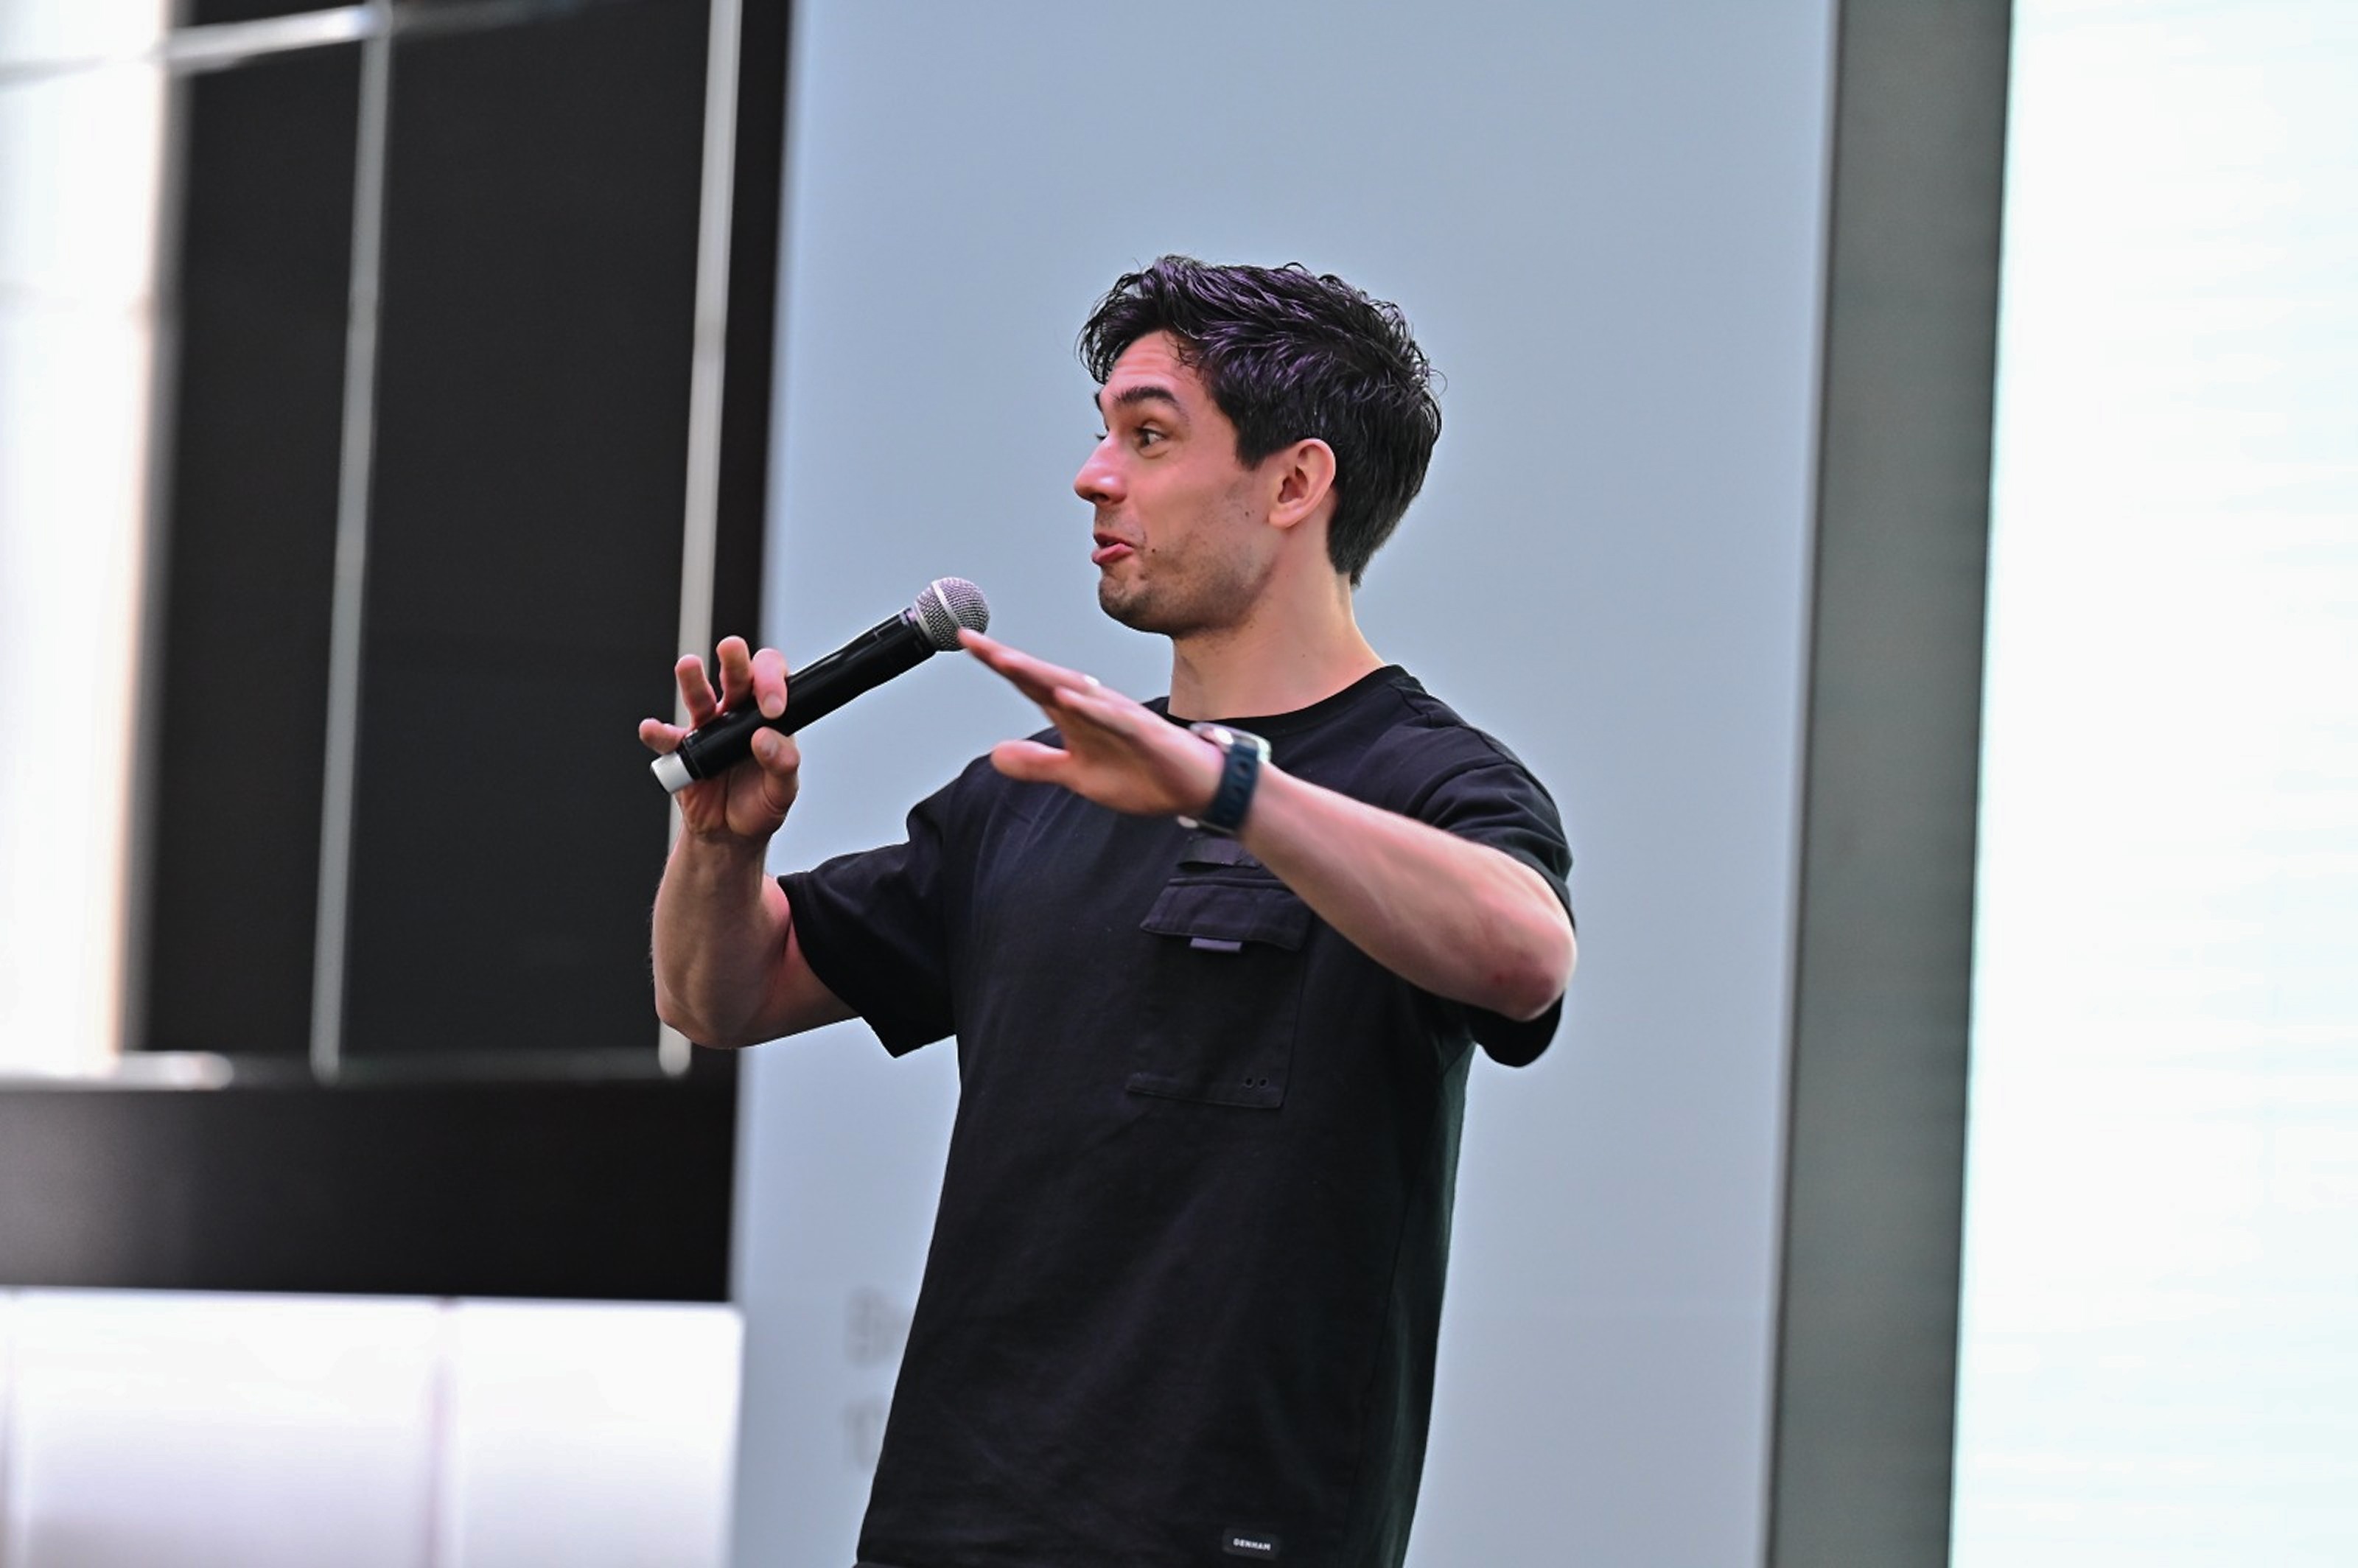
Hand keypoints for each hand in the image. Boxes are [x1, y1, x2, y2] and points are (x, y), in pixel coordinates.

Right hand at [638, 635, 799, 841]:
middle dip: (735, 660)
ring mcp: (707, 729)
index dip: (772, 683)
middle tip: (732, 650)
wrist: (730, 834)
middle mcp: (736, 714)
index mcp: (767, 717)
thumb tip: (765, 739)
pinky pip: (667, 739)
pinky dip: (657, 733)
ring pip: (699, 697)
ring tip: (688, 666)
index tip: (772, 707)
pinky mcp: (683, 751)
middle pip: (736, 676)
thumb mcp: (783, 790)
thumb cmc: (760, 804)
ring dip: (693, 681)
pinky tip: (652, 729)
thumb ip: (782, 765)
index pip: (772, 681)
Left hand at [961, 630, 1221, 818]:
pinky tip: (1066, 698)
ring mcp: (1118, 716)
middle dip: (1007, 659)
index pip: (1029, 683)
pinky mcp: (1143, 732)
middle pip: (1043, 677)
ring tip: (1005, 660)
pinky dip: (1090, 707)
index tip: (965, 641)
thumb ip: (1038, 764)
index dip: (997, 662)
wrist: (1193, 787)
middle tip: (971, 639)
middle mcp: (1092, 705)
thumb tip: (995, 754)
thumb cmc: (1140, 773)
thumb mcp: (1078, 775)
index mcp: (1075, 714)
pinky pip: (1113, 717)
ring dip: (1040, 674)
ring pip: (1074, 688)